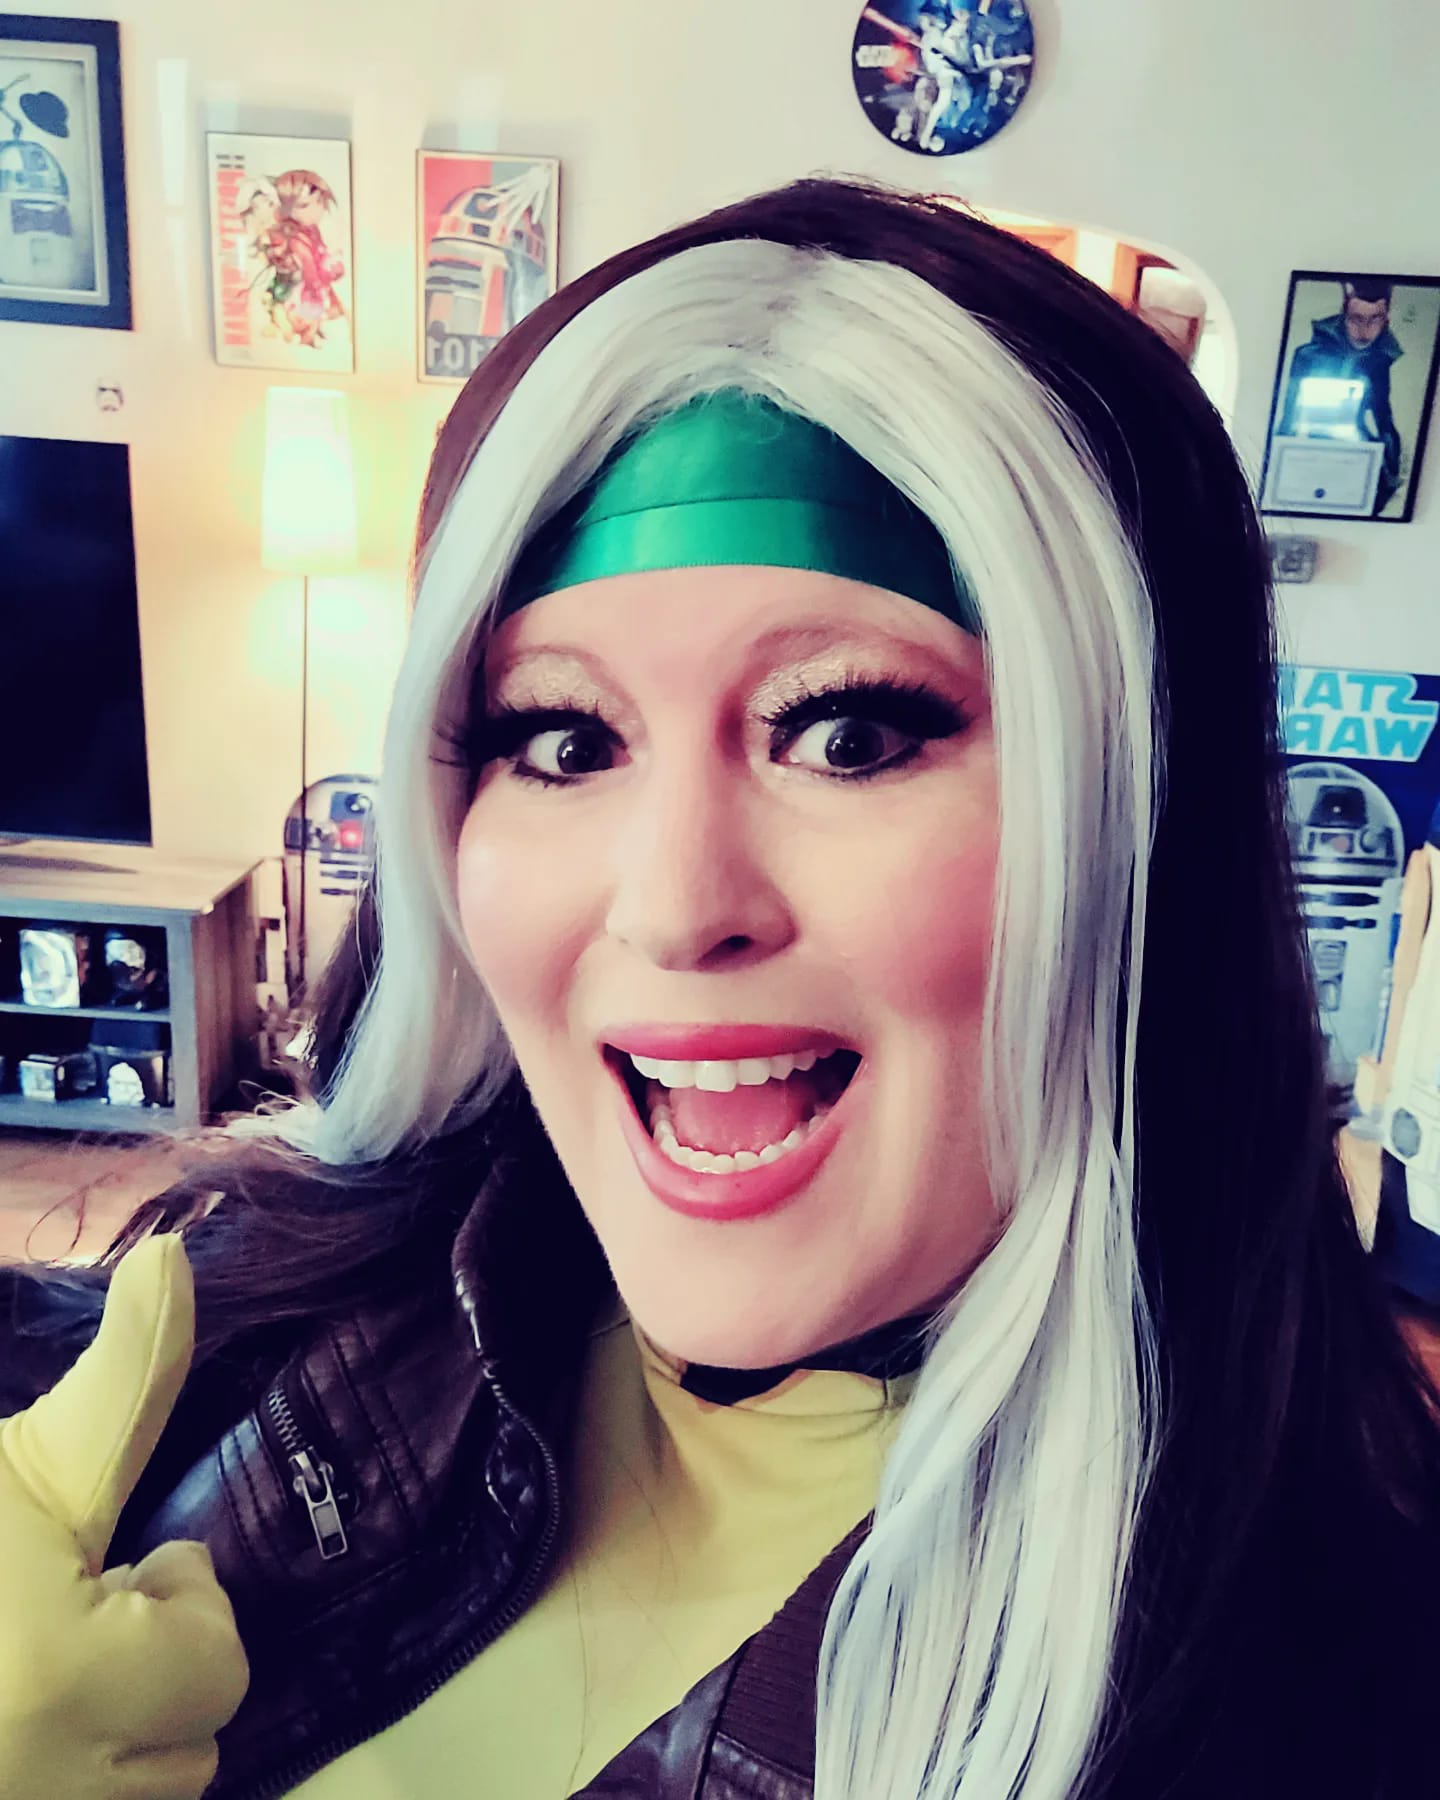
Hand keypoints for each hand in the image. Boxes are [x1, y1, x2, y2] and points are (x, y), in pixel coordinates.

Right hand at [0, 1236, 249, 1797]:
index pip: (218, 1669)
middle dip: (153, 1667)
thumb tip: (175, 1253)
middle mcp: (46, 1786)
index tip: (133, 1559)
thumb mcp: (28, 1460)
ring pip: (136, 1789)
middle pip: (192, 1740)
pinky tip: (12, 1714)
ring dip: (111, 1729)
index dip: (181, 1599)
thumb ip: (127, 1374)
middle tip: (73, 1611)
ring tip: (33, 1668)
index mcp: (66, 1683)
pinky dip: (70, 1771)